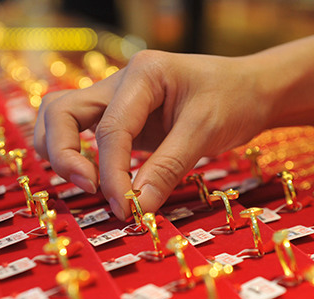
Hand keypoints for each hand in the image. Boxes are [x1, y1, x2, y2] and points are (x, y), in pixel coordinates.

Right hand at [34, 50, 270, 219]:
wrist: (252, 91)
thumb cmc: (235, 100)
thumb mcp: (205, 132)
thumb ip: (168, 169)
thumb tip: (136, 208)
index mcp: (143, 74)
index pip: (111, 129)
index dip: (112, 174)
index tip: (126, 208)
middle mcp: (121, 82)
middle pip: (61, 112)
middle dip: (65, 156)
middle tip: (92, 190)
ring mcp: (118, 99)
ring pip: (61, 119)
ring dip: (63, 153)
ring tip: (92, 185)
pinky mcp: (123, 119)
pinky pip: (84, 133)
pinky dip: (78, 155)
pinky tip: (100, 180)